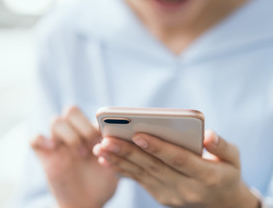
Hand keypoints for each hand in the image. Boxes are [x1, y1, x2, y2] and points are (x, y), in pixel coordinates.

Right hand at [31, 106, 118, 207]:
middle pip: (71, 111)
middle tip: (91, 146)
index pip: (91, 113)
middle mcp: (73, 134)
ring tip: (80, 154)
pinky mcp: (45, 157)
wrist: (86, 203)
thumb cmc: (101, 184)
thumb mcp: (114, 166)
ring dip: (69, 135)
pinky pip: (34, 139)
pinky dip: (41, 140)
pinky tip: (53, 150)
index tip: (104, 139)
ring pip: (55, 121)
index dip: (98, 122)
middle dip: (83, 126)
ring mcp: (58, 144)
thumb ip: (115, 150)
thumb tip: (114, 137)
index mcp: (90, 132)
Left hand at [93, 130, 258, 207]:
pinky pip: (138, 181)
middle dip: (128, 152)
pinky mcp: (160, 195)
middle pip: (153, 167)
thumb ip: (222, 146)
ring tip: (100, 148)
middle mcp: (186, 188)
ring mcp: (171, 194)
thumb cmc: (227, 172)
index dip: (158, 147)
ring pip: (141, 174)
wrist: (222, 204)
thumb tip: (208, 135)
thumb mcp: (234, 159)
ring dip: (119, 160)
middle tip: (107, 139)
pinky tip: (105, 159)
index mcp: (206, 176)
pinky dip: (121, 169)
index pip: (178, 159)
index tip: (137, 134)